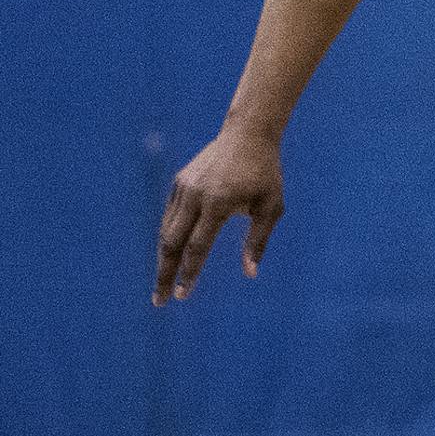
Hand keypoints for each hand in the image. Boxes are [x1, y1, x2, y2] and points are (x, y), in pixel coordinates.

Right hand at [153, 127, 284, 303]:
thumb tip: (250, 274)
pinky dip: (168, 237)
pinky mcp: (179, 183)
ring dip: (163, 258)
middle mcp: (194, 197)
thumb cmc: (265, 174)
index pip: (197, 248)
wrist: (248, 135)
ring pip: (166, 230)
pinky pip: (170, 216)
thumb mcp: (271, 208)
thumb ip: (258, 241)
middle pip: (171, 243)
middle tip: (160, 300)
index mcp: (218, 204)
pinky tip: (171, 255)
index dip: (189, 274)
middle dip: (165, 273)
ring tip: (164, 282)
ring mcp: (183, 189)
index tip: (183, 295)